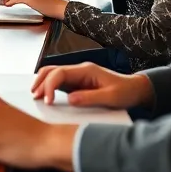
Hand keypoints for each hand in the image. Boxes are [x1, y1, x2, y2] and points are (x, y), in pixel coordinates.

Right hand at [31, 62, 153, 109]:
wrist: (135, 90)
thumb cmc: (125, 92)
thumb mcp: (111, 98)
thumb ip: (90, 98)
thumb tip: (69, 99)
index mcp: (86, 70)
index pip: (60, 73)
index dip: (50, 85)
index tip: (48, 101)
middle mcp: (79, 71)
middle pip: (51, 70)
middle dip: (40, 82)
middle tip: (34, 97)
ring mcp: (77, 77)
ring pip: (52, 75)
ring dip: (42, 84)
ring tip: (36, 97)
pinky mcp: (77, 84)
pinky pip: (58, 83)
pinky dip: (49, 88)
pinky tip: (45, 97)